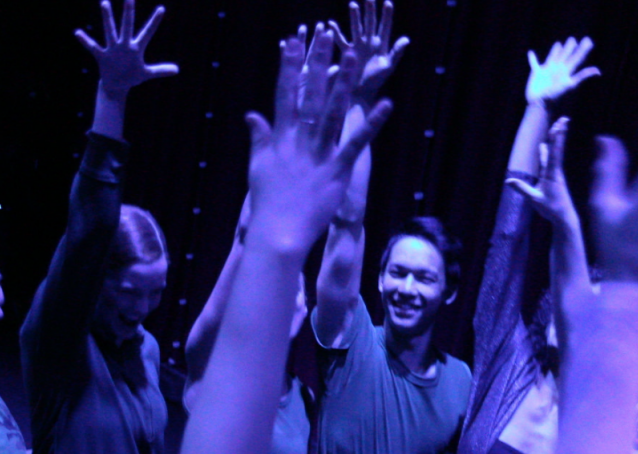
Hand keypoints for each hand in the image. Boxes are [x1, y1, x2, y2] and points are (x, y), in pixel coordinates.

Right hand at [76, 0, 178, 98]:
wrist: (117, 85)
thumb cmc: (132, 76)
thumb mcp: (147, 73)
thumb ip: (160, 70)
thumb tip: (177, 70)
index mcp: (137, 48)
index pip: (148, 32)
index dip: (155, 22)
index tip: (162, 9)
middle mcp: (125, 45)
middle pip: (128, 26)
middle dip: (128, 13)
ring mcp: (113, 49)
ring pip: (110, 31)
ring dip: (108, 18)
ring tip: (104, 3)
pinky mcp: (103, 56)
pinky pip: (93, 47)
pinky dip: (85, 41)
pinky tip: (78, 32)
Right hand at [245, 29, 391, 249]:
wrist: (277, 234)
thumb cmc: (267, 203)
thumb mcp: (258, 167)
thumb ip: (259, 138)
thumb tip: (251, 114)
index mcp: (281, 139)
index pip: (284, 95)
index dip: (289, 67)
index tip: (292, 42)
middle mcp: (299, 141)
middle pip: (310, 96)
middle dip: (318, 64)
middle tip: (326, 35)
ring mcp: (319, 155)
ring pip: (333, 112)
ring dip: (344, 84)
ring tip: (354, 57)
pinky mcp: (337, 171)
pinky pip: (356, 144)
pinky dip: (370, 125)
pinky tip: (386, 106)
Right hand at [332, 0, 409, 104]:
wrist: (361, 92)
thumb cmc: (376, 81)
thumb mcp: (388, 66)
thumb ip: (397, 52)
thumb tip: (406, 39)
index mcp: (381, 45)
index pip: (385, 26)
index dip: (387, 15)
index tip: (388, 2)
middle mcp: (370, 43)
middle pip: (370, 23)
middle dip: (370, 10)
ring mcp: (358, 46)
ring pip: (356, 27)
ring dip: (355, 16)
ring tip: (353, 4)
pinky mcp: (347, 52)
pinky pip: (341, 39)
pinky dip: (336, 32)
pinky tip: (330, 23)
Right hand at [510, 117, 578, 226]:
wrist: (564, 217)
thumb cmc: (551, 208)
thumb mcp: (535, 199)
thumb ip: (522, 189)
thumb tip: (508, 181)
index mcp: (552, 174)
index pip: (554, 153)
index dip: (556, 138)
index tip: (559, 126)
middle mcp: (556, 170)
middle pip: (557, 148)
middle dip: (559, 133)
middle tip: (564, 119)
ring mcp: (555, 173)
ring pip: (554, 152)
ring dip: (555, 139)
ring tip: (556, 126)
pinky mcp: (553, 177)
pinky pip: (549, 160)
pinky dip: (548, 151)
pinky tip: (544, 146)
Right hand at [525, 37, 599, 109]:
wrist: (540, 105)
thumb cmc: (555, 96)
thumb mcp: (570, 85)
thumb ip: (582, 76)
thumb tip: (598, 71)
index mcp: (567, 71)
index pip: (577, 58)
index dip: (583, 49)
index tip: (588, 40)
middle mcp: (558, 69)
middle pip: (566, 56)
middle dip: (569, 47)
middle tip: (572, 39)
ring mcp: (547, 71)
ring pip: (553, 57)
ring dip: (555, 50)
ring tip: (558, 43)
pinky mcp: (537, 74)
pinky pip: (534, 64)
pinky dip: (532, 59)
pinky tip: (530, 53)